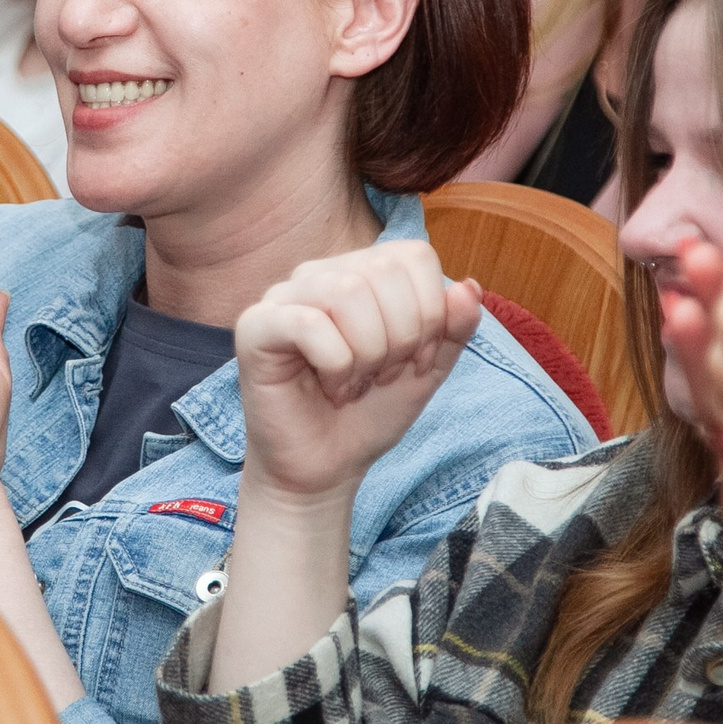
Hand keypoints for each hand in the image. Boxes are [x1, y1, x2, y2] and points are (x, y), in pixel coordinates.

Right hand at [234, 241, 479, 511]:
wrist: (325, 468)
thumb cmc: (368, 414)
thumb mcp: (427, 369)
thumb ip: (453, 328)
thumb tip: (467, 287)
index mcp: (359, 272)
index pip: (412, 255)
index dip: (430, 311)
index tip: (414, 358)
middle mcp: (318, 274)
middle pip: (383, 271)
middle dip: (401, 335)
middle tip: (380, 375)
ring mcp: (282, 297)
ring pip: (347, 293)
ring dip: (367, 352)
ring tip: (354, 382)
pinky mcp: (255, 327)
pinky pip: (308, 324)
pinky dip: (335, 364)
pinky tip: (330, 387)